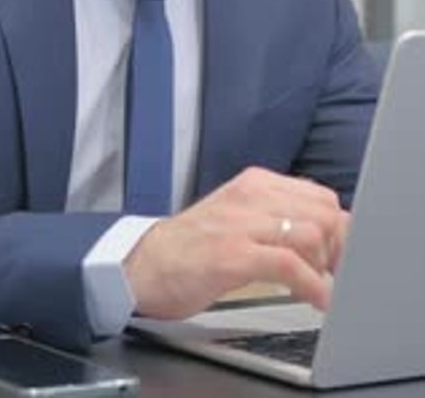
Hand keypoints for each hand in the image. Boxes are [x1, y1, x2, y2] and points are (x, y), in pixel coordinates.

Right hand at [124, 166, 348, 319]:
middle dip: (338, 247)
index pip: (319, 194)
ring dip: (325, 267)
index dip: (338, 227)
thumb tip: (326, 230)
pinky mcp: (232, 254)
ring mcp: (240, 223)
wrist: (143, 264)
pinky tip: (313, 299)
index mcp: (254, 183)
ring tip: (319, 285)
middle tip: (333, 273)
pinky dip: (311, 286)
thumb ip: (277, 216)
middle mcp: (250, 195)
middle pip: (323, 212)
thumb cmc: (191, 246)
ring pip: (311, 234)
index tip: (339, 253)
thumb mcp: (238, 216)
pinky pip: (290, 266)